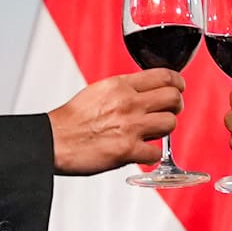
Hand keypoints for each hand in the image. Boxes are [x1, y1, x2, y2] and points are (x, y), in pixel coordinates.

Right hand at [48, 70, 183, 174]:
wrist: (53, 140)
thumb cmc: (71, 120)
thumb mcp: (99, 91)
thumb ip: (124, 90)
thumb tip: (144, 92)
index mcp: (120, 85)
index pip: (164, 75)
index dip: (177, 83)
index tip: (178, 88)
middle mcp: (128, 103)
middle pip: (174, 98)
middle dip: (175, 106)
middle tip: (169, 112)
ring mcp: (130, 127)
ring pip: (170, 124)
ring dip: (164, 130)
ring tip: (152, 133)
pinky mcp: (128, 150)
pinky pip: (157, 153)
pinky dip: (151, 155)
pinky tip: (141, 152)